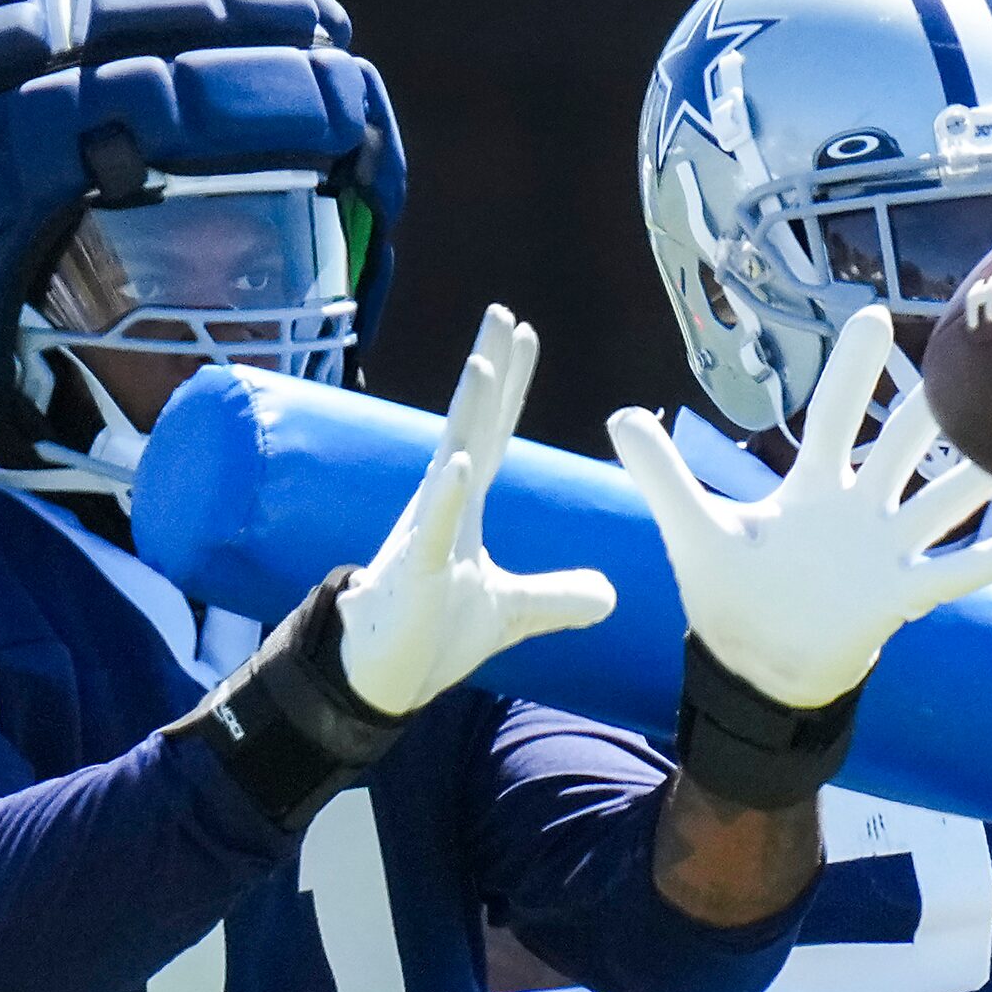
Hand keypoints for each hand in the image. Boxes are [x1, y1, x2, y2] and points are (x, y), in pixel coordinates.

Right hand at [337, 306, 617, 715]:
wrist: (380, 677)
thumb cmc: (432, 634)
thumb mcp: (511, 613)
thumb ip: (557, 596)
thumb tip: (610, 595)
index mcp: (463, 506)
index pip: (493, 432)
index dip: (509, 385)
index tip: (523, 333)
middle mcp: (442, 505)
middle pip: (471, 426)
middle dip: (488, 371)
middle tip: (502, 314)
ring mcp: (426, 534)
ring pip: (449, 461)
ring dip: (466, 416)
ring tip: (483, 366)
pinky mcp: (415, 572)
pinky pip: (432, 528)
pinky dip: (446, 497)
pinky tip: (458, 464)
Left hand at [608, 306, 991, 710]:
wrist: (756, 670)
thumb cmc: (730, 596)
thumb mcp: (693, 529)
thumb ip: (664, 475)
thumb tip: (619, 416)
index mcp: (812, 486)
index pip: (837, 415)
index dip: (854, 370)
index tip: (872, 316)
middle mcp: (858, 508)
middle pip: (902, 446)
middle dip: (931, 409)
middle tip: (967, 360)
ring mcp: (886, 549)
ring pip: (942, 500)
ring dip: (978, 475)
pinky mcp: (901, 595)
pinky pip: (954, 573)